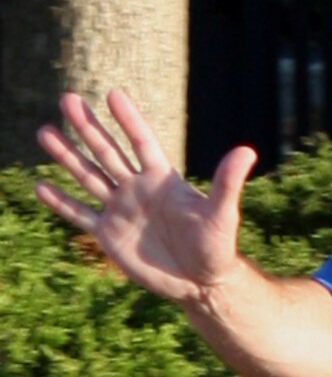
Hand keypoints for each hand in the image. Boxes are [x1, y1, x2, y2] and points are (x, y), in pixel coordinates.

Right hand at [34, 89, 256, 305]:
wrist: (203, 282)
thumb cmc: (217, 247)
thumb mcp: (222, 214)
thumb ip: (227, 183)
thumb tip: (247, 151)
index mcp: (162, 179)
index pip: (142, 142)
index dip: (128, 119)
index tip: (113, 93)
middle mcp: (137, 189)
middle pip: (108, 152)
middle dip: (88, 127)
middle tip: (67, 99)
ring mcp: (121, 211)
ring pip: (88, 178)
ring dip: (67, 156)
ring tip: (44, 132)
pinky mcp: (110, 236)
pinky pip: (81, 215)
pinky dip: (61, 202)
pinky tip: (40, 186)